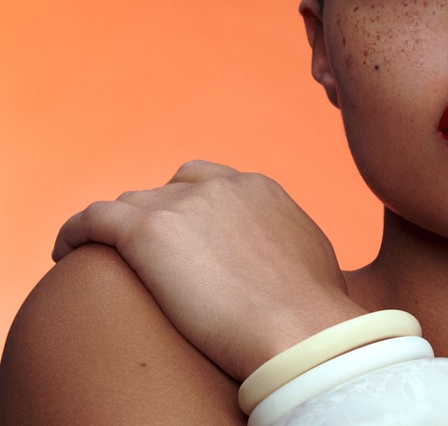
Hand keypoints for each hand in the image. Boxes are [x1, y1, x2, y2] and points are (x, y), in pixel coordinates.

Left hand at [53, 160, 366, 380]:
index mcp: (260, 190)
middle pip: (171, 190)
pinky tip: (67, 253)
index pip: (212, 184)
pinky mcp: (147, 231)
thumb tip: (285, 257)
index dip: (195, 212)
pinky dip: (76, 233)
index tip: (187, 243)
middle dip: (162, 217)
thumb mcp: (312, 258)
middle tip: (155, 259)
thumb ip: (287, 242)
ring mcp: (183, 204)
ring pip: (132, 206)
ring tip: (108, 264)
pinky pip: (92, 219)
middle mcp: (221, 185)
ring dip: (122, 232)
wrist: (301, 330)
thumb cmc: (314, 311)